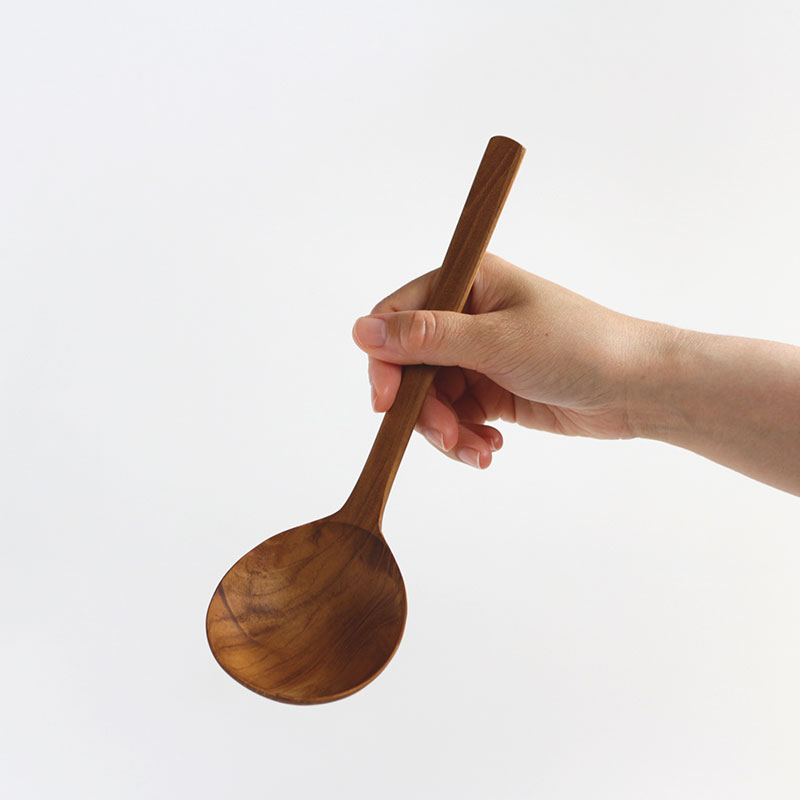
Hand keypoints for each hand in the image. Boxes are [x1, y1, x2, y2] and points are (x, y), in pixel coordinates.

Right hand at [352, 253, 659, 468]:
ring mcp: (478, 356)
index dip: (385, 361)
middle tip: (448, 436)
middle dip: (423, 409)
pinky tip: (489, 449)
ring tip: (477, 450)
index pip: (397, 317)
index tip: (387, 404)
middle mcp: (466, 317)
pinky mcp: (490, 390)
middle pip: (410, 367)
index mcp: (467, 284)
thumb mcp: (496, 341)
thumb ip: (426, 339)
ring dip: (446, 431)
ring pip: (430, 399)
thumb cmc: (578, 346)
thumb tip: (361, 331)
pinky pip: (456, 417)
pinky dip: (465, 438)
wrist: (637, 388)